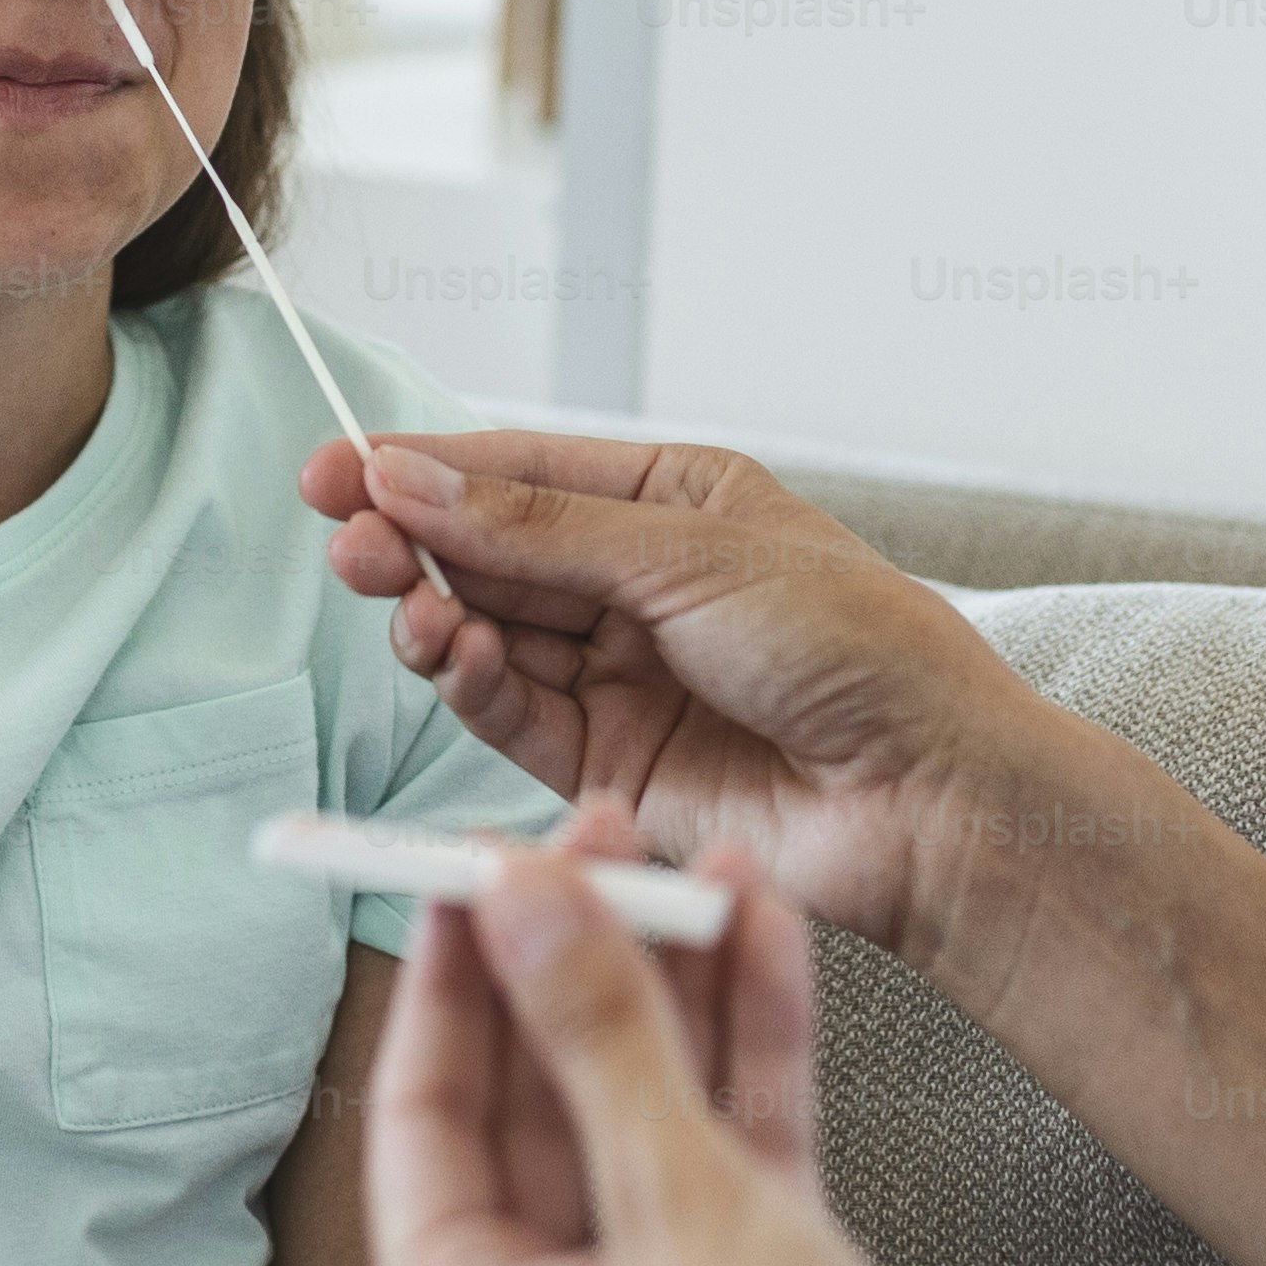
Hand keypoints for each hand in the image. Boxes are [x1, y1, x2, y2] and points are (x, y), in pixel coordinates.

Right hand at [300, 430, 1052, 963]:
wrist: (931, 795)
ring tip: (410, 610)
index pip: (520, 472)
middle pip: (490, 555)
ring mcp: (623, 677)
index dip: (422, 470)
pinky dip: (475, 688)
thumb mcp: (690, 557)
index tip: (334, 472)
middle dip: (414, 546)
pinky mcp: (610, 766)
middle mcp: (640, 585)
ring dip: (438, 620)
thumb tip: (410, 478)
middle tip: (351, 546)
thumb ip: (538, 531)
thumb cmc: (859, 649)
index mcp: (674, 502)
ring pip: (491, 637)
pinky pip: (515, 716)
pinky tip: (461, 660)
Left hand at [363, 823, 1111, 1265]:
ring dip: (672, 983)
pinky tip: (767, 931)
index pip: (422, 1106)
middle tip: (601, 831)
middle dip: (568, 959)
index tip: (472, 851)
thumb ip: (595, 1031)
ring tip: (697, 854)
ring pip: (640, 1103)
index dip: (449, 970)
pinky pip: (731, 1138)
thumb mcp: (676, 1201)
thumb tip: (513, 890)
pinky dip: (747, 1042)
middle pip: (532, 1095)